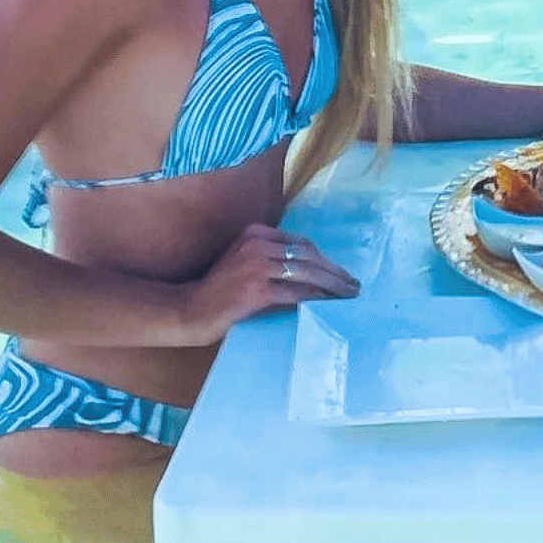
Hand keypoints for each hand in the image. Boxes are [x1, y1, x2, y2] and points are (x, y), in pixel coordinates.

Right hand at [179, 223, 358, 345]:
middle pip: (309, 255)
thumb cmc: (219, 291)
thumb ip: (272, 259)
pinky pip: (296, 292)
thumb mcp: (245, 261)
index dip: (325, 259)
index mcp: (256, 233)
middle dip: (334, 271)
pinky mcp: (258, 289)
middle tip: (352, 284)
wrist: (189, 309)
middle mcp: (258, 244)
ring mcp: (257, 265)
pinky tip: (329, 305)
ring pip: (307, 273)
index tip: (340, 272)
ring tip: (348, 294)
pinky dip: (316, 298)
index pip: (302, 243)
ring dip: (332, 285)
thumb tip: (312, 271)